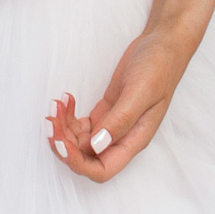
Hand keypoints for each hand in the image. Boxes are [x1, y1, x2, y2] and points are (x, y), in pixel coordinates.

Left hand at [46, 27, 195, 181]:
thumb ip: (121, 120)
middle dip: (64, 144)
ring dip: (63, 128)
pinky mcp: (106, 111)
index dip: (77, 162)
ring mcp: (112, 125)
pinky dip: (69, 116)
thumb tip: (97, 145)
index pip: (102, 169)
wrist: (163, 44)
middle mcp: (121, 137)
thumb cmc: (159, 67)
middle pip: (85, 157)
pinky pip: (81, 124)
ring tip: (56, 105)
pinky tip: (67, 99)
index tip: (61, 142)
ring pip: (79, 141)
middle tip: (51, 120)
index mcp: (133, 140)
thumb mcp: (140, 92)